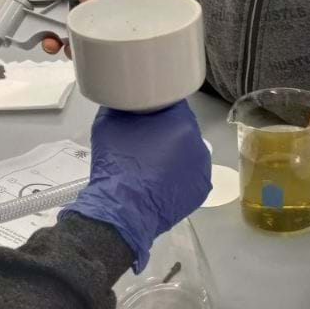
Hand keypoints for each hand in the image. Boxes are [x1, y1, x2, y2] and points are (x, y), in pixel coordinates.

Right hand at [42, 0, 171, 55]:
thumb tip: (83, 0)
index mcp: (79, 6)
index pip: (59, 23)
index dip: (50, 35)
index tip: (50, 40)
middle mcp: (92, 21)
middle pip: (74, 41)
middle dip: (67, 49)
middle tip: (69, 49)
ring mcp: (110, 30)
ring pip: (96, 49)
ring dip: (91, 53)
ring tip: (91, 53)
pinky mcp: (128, 34)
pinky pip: (120, 47)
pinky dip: (117, 51)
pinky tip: (117, 51)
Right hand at [68, 101, 211, 270]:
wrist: (122, 208)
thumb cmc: (116, 163)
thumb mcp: (107, 124)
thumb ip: (119, 105)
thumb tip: (123, 100)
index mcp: (181, 123)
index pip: (174, 104)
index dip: (158, 106)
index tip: (146, 113)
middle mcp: (198, 143)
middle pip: (183, 128)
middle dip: (168, 130)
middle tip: (147, 139)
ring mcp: (202, 169)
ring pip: (188, 151)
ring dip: (175, 152)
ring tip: (153, 162)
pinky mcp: (200, 190)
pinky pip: (190, 173)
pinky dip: (179, 174)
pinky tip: (161, 179)